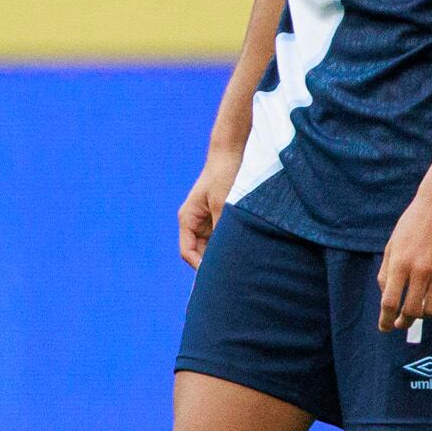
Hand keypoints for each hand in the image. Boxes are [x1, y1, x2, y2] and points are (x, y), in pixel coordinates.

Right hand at [178, 146, 239, 265]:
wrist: (231, 154)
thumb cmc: (224, 176)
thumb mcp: (224, 206)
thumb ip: (222, 231)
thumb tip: (226, 256)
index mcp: (188, 219)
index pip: (187, 252)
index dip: (200, 266)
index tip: (218, 276)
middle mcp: (194, 222)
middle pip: (199, 252)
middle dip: (213, 263)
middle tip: (232, 276)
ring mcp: (207, 220)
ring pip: (212, 246)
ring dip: (223, 253)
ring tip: (240, 263)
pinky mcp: (219, 217)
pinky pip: (221, 237)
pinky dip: (230, 243)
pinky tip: (244, 249)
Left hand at [378, 184, 431, 330]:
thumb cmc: (413, 224)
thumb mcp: (392, 244)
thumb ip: (386, 271)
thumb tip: (386, 296)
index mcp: (400, 263)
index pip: (390, 301)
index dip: (386, 319)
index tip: (385, 327)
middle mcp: (420, 270)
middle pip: (411, 310)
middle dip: (404, 322)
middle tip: (401, 323)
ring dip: (423, 315)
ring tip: (418, 311)